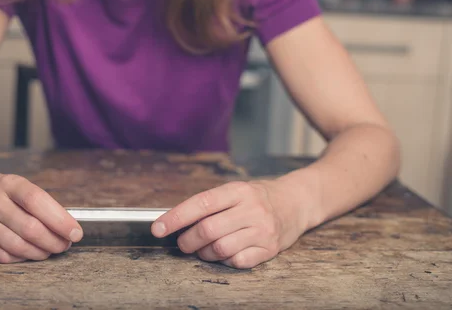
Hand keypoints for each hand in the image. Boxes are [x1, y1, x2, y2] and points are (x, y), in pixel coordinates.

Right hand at [0, 167, 82, 262]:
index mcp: (8, 184)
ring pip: (19, 246)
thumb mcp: (15, 184)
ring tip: (51, 250)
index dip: (60, 219)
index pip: (38, 202)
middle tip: (66, 244)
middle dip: (54, 240)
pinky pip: (4, 256)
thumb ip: (37, 201)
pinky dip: (22, 257)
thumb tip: (64, 225)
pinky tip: (31, 252)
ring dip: (41, 252)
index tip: (75, 232)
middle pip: (30, 228)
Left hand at [151, 180, 307, 268]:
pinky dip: (225, 261)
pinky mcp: (270, 249)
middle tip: (183, 243)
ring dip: (204, 253)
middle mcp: (251, 209)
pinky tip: (225, 253)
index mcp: (238, 190)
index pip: (201, 204)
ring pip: (220, 248)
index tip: (158, 228)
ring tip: (203, 249)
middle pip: (208, 230)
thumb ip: (209, 204)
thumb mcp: (235, 191)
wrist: (296, 202)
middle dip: (188, 240)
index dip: (176, 217)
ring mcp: (262, 230)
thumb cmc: (257, 197)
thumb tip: (175, 221)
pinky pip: (238, 262)